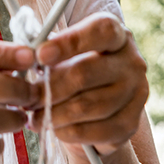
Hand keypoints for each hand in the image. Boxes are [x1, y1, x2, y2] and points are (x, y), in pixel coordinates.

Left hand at [33, 12, 148, 157]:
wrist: (98, 109)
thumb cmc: (74, 71)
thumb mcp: (65, 54)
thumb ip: (50, 52)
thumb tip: (27, 57)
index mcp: (117, 36)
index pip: (101, 31)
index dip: (69, 42)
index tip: (40, 54)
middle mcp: (132, 62)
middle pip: (86, 73)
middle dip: (50, 88)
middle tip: (27, 97)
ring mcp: (136, 94)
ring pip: (87, 106)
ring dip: (54, 113)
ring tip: (35, 115)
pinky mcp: (130, 123)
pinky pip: (94, 131)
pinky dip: (67, 132)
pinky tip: (53, 128)